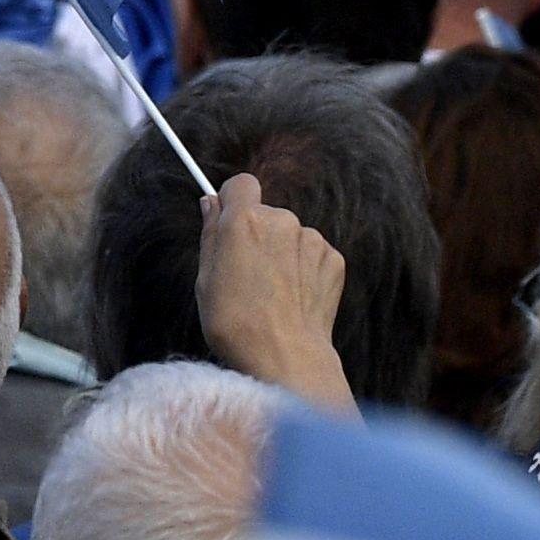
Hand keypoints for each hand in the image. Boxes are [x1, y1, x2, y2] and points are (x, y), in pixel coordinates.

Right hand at [196, 172, 354, 411]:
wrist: (285, 356)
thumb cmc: (235, 322)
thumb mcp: (205, 277)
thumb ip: (210, 233)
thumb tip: (212, 203)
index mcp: (244, 220)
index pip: (241, 183)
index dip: (232, 201)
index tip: (227, 221)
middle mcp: (282, 220)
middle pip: (266, 213)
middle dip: (257, 234)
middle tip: (246, 273)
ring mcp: (311, 240)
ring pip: (291, 235)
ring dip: (282, 253)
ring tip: (272, 292)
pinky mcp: (334, 260)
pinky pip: (313, 254)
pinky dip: (304, 270)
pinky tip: (294, 297)